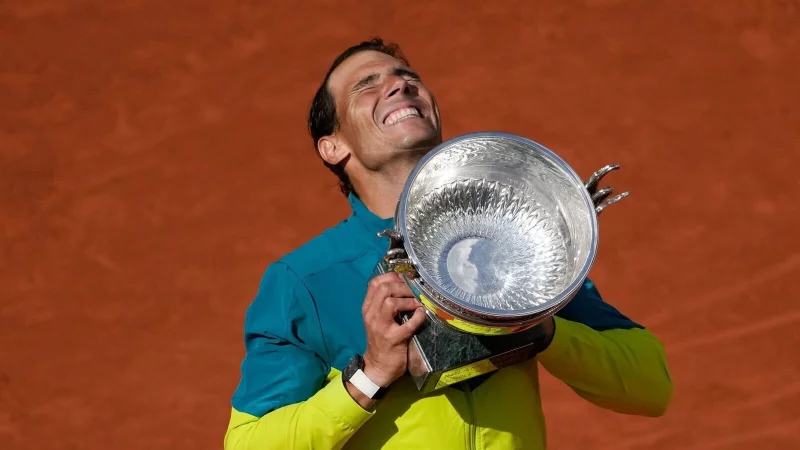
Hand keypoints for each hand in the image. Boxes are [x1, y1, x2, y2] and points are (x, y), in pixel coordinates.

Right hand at [361, 272, 425, 386]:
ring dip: (409, 300)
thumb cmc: (380, 340)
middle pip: (384, 289)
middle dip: (402, 286)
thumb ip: (383, 303)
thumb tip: (402, 283)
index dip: (392, 277)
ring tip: (417, 304)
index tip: (404, 280)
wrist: (378, 366)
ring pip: (391, 302)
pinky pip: (408, 324)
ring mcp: (381, 327)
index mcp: (368, 308)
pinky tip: (421, 315)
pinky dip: (418, 317)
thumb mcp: (377, 319)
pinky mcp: (394, 339)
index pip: (375, 283)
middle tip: (414, 291)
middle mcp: (372, 315)